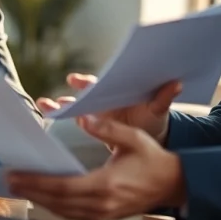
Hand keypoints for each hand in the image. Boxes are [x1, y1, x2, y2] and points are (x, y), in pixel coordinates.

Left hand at [7, 116, 185, 219]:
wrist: (174, 183)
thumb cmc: (154, 160)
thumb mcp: (134, 138)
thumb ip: (108, 129)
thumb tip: (84, 119)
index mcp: (106, 184)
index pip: (63, 187)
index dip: (37, 182)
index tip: (18, 176)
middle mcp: (102, 203)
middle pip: (58, 201)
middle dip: (32, 192)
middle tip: (10, 182)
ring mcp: (104, 213)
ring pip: (64, 211)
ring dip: (41, 201)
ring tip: (22, 189)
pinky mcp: (106, 217)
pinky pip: (74, 215)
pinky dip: (56, 207)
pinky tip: (45, 198)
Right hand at [37, 73, 181, 144]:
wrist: (148, 139)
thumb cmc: (152, 119)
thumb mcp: (158, 109)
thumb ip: (163, 97)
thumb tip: (177, 83)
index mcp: (116, 90)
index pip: (100, 83)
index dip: (87, 82)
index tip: (75, 80)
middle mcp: (102, 98)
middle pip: (83, 94)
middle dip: (69, 95)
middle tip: (53, 97)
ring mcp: (94, 113)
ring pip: (73, 107)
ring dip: (58, 107)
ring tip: (44, 107)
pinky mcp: (90, 125)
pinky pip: (72, 121)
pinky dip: (61, 120)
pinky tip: (46, 120)